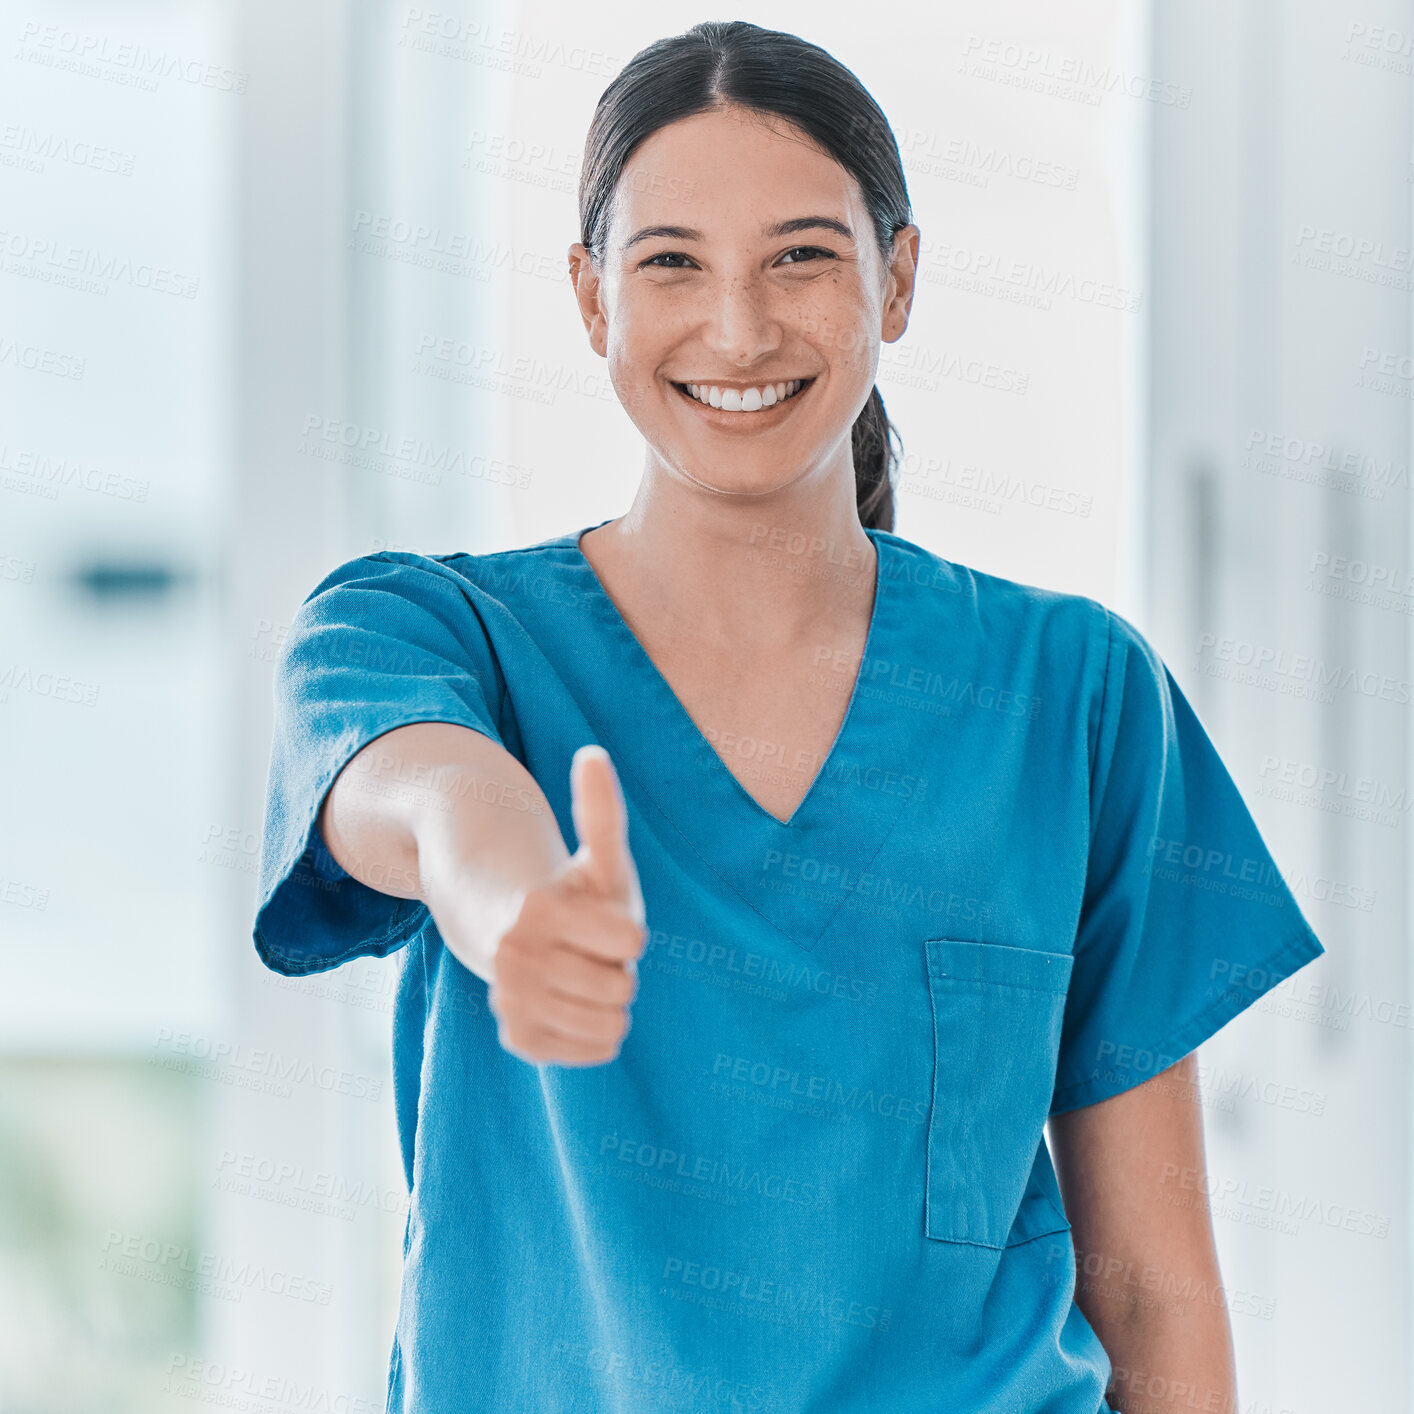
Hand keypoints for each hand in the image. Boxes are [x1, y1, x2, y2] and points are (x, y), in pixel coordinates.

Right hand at [486, 745, 646, 1065]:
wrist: (510, 930)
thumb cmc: (571, 891)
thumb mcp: (596, 854)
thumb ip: (601, 810)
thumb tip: (593, 754)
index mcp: (541, 908)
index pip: (633, 945)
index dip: (627, 934)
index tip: (601, 921)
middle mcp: (516, 957)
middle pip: (622, 989)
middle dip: (617, 970)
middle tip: (590, 952)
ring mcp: (512, 1001)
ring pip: (611, 1026)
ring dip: (608, 1003)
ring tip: (582, 976)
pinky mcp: (517, 1038)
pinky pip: (593, 1052)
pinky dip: (595, 1034)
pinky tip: (573, 1006)